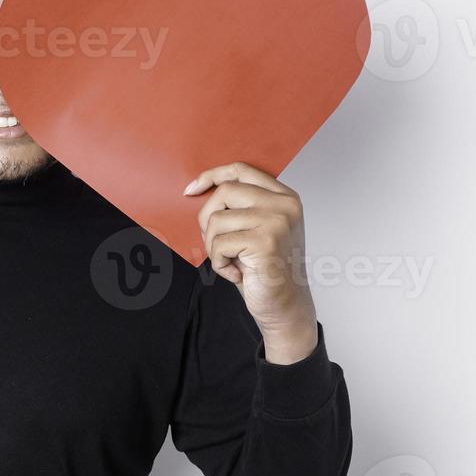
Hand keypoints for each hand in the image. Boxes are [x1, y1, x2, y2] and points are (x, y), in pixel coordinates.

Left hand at [184, 161, 317, 362]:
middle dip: (207, 220)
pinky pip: (219, 244)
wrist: (284, 305)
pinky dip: (219, 263)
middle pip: (224, 193)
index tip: (191, 190)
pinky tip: (237, 273)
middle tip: (216, 244)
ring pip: (216, 221)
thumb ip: (239, 207)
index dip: (212, 176)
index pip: (241, 170)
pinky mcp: (265, 241)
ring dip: (214, 247)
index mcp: (284, 197)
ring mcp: (277, 221)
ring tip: (232, 261)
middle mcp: (284, 205)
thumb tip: (199, 191)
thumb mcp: (254, 229)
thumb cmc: (264, 269)